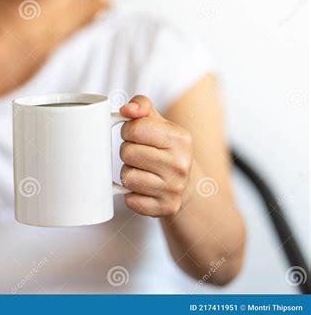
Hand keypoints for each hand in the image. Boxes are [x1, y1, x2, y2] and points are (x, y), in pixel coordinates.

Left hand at [119, 95, 192, 216]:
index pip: (134, 129)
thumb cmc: (167, 149)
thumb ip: (141, 106)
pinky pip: (130, 200)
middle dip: (128, 153)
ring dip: (128, 174)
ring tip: (143, 171)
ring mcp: (174, 189)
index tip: (136, 136)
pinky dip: (132, 195)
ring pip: (126, 177)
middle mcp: (180, 164)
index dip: (128, 131)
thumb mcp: (159, 123)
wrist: (187, 185)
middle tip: (140, 155)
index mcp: (180, 139)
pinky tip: (144, 189)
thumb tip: (126, 109)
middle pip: (127, 153)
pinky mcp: (165, 208)